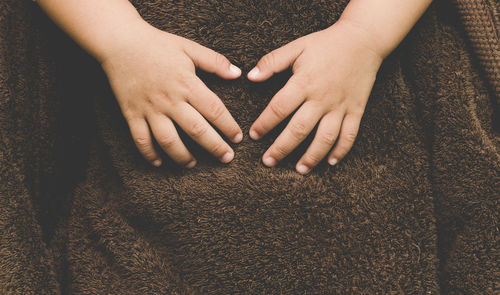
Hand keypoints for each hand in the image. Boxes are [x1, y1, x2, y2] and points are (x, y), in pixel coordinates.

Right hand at [101, 24, 242, 167]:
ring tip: (193, 164)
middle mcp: (170, 100)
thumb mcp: (189, 48)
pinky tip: (159, 163)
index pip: (214, 110)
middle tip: (227, 158)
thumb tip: (237, 73)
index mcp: (187, 83)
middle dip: (215, 147)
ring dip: (183, 157)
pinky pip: (141, 139)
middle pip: (197, 130)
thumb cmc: (157, 44)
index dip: (229, 126)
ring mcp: (150, 109)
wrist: (120, 41)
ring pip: (169, 141)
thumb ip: (215, 62)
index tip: (237, 137)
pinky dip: (149, 154)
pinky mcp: (132, 114)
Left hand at [248, 20, 382, 173]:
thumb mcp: (297, 47)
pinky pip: (349, 135)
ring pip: (324, 138)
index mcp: (304, 83)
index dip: (264, 124)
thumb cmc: (326, 43)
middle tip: (268, 162)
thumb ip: (272, 62)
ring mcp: (340, 107)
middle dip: (281, 148)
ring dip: (311, 157)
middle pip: (299, 130)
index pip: (279, 109)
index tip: (254, 135)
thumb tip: (250, 77)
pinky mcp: (356, 110)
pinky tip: (331, 162)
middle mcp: (322, 99)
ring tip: (299, 169)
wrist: (363, 39)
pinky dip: (341, 151)